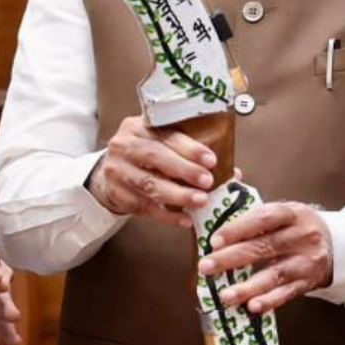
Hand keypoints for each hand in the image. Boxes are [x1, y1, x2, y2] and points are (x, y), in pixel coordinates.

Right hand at [87, 115, 217, 229]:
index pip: (166, 134)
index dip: (190, 148)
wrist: (113, 171)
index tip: (211, 160)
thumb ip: (190, 154)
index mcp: (138, 126)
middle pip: (155, 157)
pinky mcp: (117, 194)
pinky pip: (144, 207)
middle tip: (207, 182)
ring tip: (200, 201)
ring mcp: (117, 171)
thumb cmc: (146, 155)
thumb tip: (232, 172)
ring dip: (178, 195)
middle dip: (184, 170)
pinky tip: (184, 219)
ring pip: (149, 185)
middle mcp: (124, 146)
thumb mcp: (161, 143)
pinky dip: (167, 215)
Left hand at [198, 201, 332, 312]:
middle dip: (231, 258)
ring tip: (225, 295)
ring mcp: (307, 261)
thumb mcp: (284, 211)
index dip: (238, 229)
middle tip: (206, 267)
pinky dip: (269, 301)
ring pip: (275, 274)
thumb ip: (255, 213)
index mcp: (293, 213)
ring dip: (248, 287)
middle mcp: (302, 236)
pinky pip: (287, 293)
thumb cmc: (297, 227)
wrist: (336, 245)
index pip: (263, 218)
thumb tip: (221, 207)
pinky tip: (252, 307)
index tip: (215, 240)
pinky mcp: (308, 282)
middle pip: (264, 247)